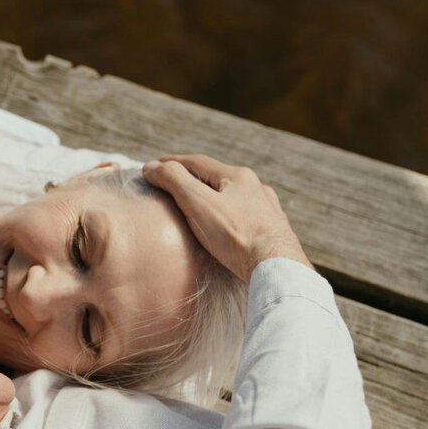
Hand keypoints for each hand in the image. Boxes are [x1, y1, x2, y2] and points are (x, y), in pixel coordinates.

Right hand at [143, 154, 313, 282]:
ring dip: (215, 196)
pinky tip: (230, 224)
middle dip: (194, 178)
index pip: (197, 162)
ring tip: (201, 205)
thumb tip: (151, 166)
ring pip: (235, 196)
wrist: (275, 266)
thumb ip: (174, 181)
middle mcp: (256, 187)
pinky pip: (247, 216)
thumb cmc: (235, 235)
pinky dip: (231, 214)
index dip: (172, 162)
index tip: (154, 165)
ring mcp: (267, 208)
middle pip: (217, 178)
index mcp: (237, 176)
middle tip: (173, 184)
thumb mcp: (198, 203)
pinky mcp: (273, 230)